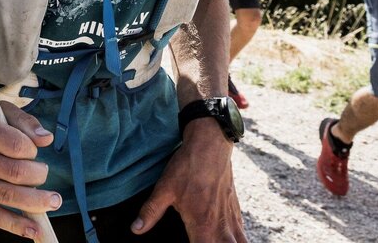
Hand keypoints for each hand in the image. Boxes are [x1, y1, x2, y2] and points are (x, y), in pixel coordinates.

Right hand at [0, 103, 58, 238]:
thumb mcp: (0, 113)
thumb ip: (25, 122)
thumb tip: (46, 139)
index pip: (15, 144)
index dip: (32, 150)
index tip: (33, 151)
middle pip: (14, 172)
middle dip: (38, 176)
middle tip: (43, 174)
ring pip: (8, 196)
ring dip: (37, 202)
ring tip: (54, 201)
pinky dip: (17, 225)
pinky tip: (35, 229)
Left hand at [132, 119, 245, 240]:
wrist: (211, 144)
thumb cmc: (188, 167)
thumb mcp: (164, 189)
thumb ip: (151, 212)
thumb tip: (135, 229)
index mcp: (202, 225)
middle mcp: (220, 225)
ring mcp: (230, 216)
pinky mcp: (235, 207)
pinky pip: (242, 231)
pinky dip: (239, 239)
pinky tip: (231, 239)